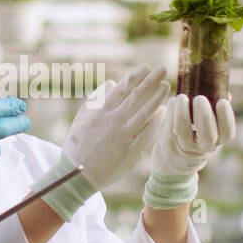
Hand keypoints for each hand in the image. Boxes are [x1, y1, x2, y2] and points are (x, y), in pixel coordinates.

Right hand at [64, 64, 170, 189]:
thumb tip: (112, 83)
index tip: (147, 68)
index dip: (137, 75)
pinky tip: (163, 111)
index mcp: (100, 111)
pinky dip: (155, 120)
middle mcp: (113, 120)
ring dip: (157, 97)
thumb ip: (96, 100)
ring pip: (144, 112)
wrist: (76, 175)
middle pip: (137, 96)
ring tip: (166, 87)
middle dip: (151, 81)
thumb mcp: (80, 118)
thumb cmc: (76, 145)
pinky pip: (146, 133)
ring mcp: (123, 136)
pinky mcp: (130, 151)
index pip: (123, 87)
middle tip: (162, 69)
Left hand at [144, 94, 234, 208]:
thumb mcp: (212, 130)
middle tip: (199, 98)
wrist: (175, 160)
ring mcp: (185, 147)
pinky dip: (171, 112)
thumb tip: (226, 93)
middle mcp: (203, 148)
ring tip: (181, 97)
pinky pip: (169, 128)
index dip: (226, 118)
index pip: (228, 133)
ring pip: (184, 132)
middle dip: (204, 115)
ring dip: (182, 113)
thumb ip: (217, 113)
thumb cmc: (197, 137)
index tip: (222, 101)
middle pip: (207, 136)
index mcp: (218, 141)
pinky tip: (173, 101)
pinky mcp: (168, 144)